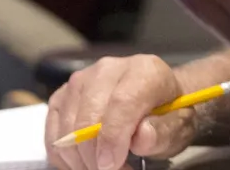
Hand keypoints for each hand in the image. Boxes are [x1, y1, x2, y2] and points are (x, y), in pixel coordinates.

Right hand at [46, 55, 193, 169]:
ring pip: (67, 128)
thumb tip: (141, 137)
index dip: (113, 138)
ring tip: (105, 166)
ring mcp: (80, 82)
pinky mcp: (61, 98)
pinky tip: (87, 162)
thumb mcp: (177, 126)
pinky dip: (66, 157)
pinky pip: (53, 135)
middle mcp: (107, 69)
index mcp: (143, 70)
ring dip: (81, 159)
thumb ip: (162, 131)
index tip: (113, 165)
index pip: (121, 102)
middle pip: (88, 116)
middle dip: (96, 155)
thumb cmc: (167, 115)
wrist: (156, 101)